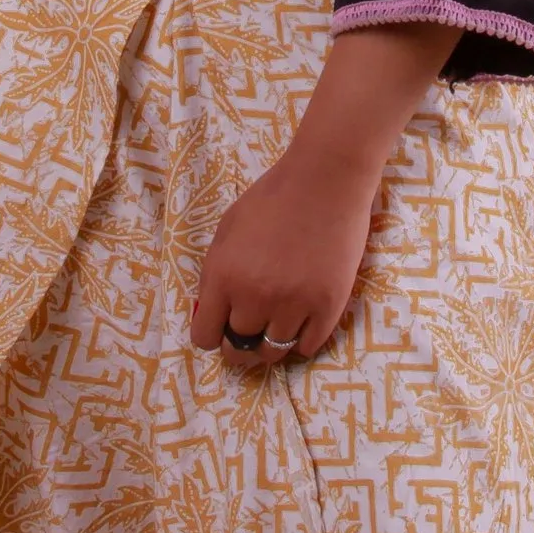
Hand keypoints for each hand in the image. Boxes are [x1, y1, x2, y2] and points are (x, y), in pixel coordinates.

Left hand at [189, 23, 456, 369]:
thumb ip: (216, 275)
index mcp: (224, 278)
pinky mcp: (328, 306)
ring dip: (269, 344)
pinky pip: (307, 346)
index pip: (205, 337)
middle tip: (246, 333)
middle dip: (238, 343)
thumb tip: (212, 312)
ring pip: (273, 352)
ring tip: (273, 328)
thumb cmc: (272, 199)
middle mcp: (256, 298)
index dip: (211, 335)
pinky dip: (300, 339)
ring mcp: (294, 305)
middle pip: (239, 349)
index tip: (219, 330)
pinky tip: (299, 322)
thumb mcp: (227, 231)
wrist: (325, 180)